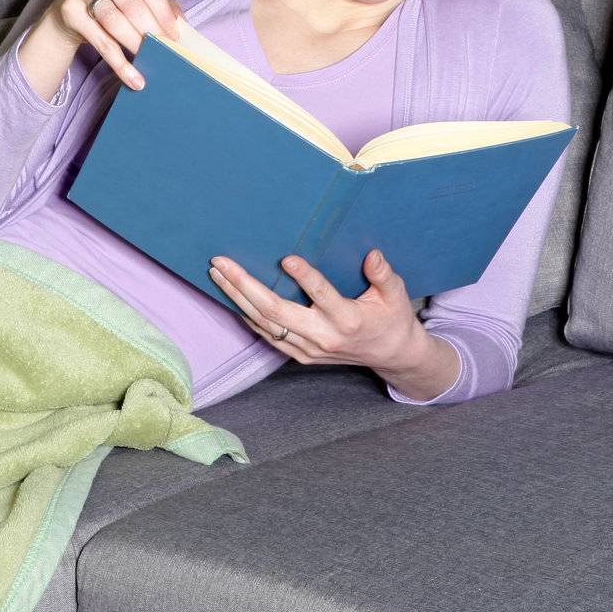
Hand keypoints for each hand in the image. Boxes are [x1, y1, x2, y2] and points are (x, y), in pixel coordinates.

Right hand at [42, 0, 183, 91]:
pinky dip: (119, 63)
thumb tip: (181, 23)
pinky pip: (100, 41)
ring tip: (150, 58)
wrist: (73, 7)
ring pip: (114, 21)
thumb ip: (161, 2)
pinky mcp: (69, 10)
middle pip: (131, 3)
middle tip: (165, 49)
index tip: (174, 33)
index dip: (162, 11)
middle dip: (151, 30)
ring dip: (135, 44)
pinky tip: (133, 77)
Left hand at [206, 248, 425, 373]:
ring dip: (237, 297)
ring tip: (217, 272)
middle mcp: (324, 337)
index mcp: (349, 320)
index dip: (306, 278)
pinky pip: (266, 335)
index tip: (287, 257)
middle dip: (245, 286)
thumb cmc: (391, 318)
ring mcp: (308, 349)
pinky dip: (246, 315)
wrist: (390, 356)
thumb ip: (384, 276)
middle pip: (276, 312)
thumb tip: (372, 255)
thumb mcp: (395, 296)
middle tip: (221, 262)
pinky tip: (230, 296)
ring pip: (264, 324)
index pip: (323, 297)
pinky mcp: (299, 356)